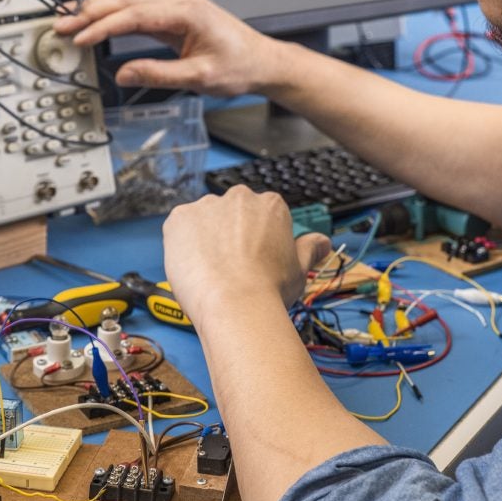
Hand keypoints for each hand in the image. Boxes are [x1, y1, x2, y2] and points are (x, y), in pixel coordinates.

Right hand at [54, 0, 285, 95]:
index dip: (103, 26)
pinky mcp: (174, 14)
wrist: (262, 61)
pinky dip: (113, 13)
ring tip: (69, 19)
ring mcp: (176, 5)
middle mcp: (179, 1)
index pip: (134, 15)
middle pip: (125, 0)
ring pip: (128, 0)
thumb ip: (159, 74)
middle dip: (90, 12)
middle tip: (61, 24)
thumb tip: (124, 75)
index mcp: (186, 11)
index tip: (80, 38)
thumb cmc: (240, 66)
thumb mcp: (199, 77)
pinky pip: (137, 8)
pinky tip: (97, 19)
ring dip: (98, 10)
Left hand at [162, 188, 330, 325]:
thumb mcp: (300, 269)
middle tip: (232, 265)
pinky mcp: (179, 217)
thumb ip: (310, 248)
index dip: (256, 239)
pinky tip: (193, 265)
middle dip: (230, 234)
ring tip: (211, 269)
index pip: (261, 215)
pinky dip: (182, 243)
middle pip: (232, 213)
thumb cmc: (268, 289)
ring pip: (205, 219)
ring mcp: (207, 205)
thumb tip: (322, 241)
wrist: (234, 303)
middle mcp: (239, 197)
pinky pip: (179, 227)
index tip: (253, 257)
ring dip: (206, 237)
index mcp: (271, 204)